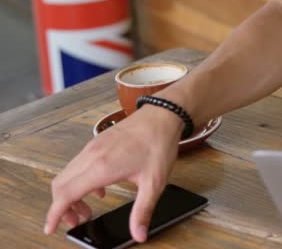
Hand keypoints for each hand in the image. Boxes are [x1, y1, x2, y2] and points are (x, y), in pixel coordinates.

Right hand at [44, 105, 183, 241]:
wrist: (162, 115)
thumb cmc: (158, 144)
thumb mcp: (154, 182)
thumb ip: (143, 211)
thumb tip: (139, 235)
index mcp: (102, 167)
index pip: (66, 194)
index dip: (55, 214)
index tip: (50, 228)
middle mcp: (91, 155)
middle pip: (61, 185)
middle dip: (62, 207)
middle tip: (77, 221)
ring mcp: (92, 146)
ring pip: (68, 174)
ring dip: (71, 194)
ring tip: (88, 209)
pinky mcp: (97, 142)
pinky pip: (78, 164)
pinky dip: (79, 180)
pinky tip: (100, 188)